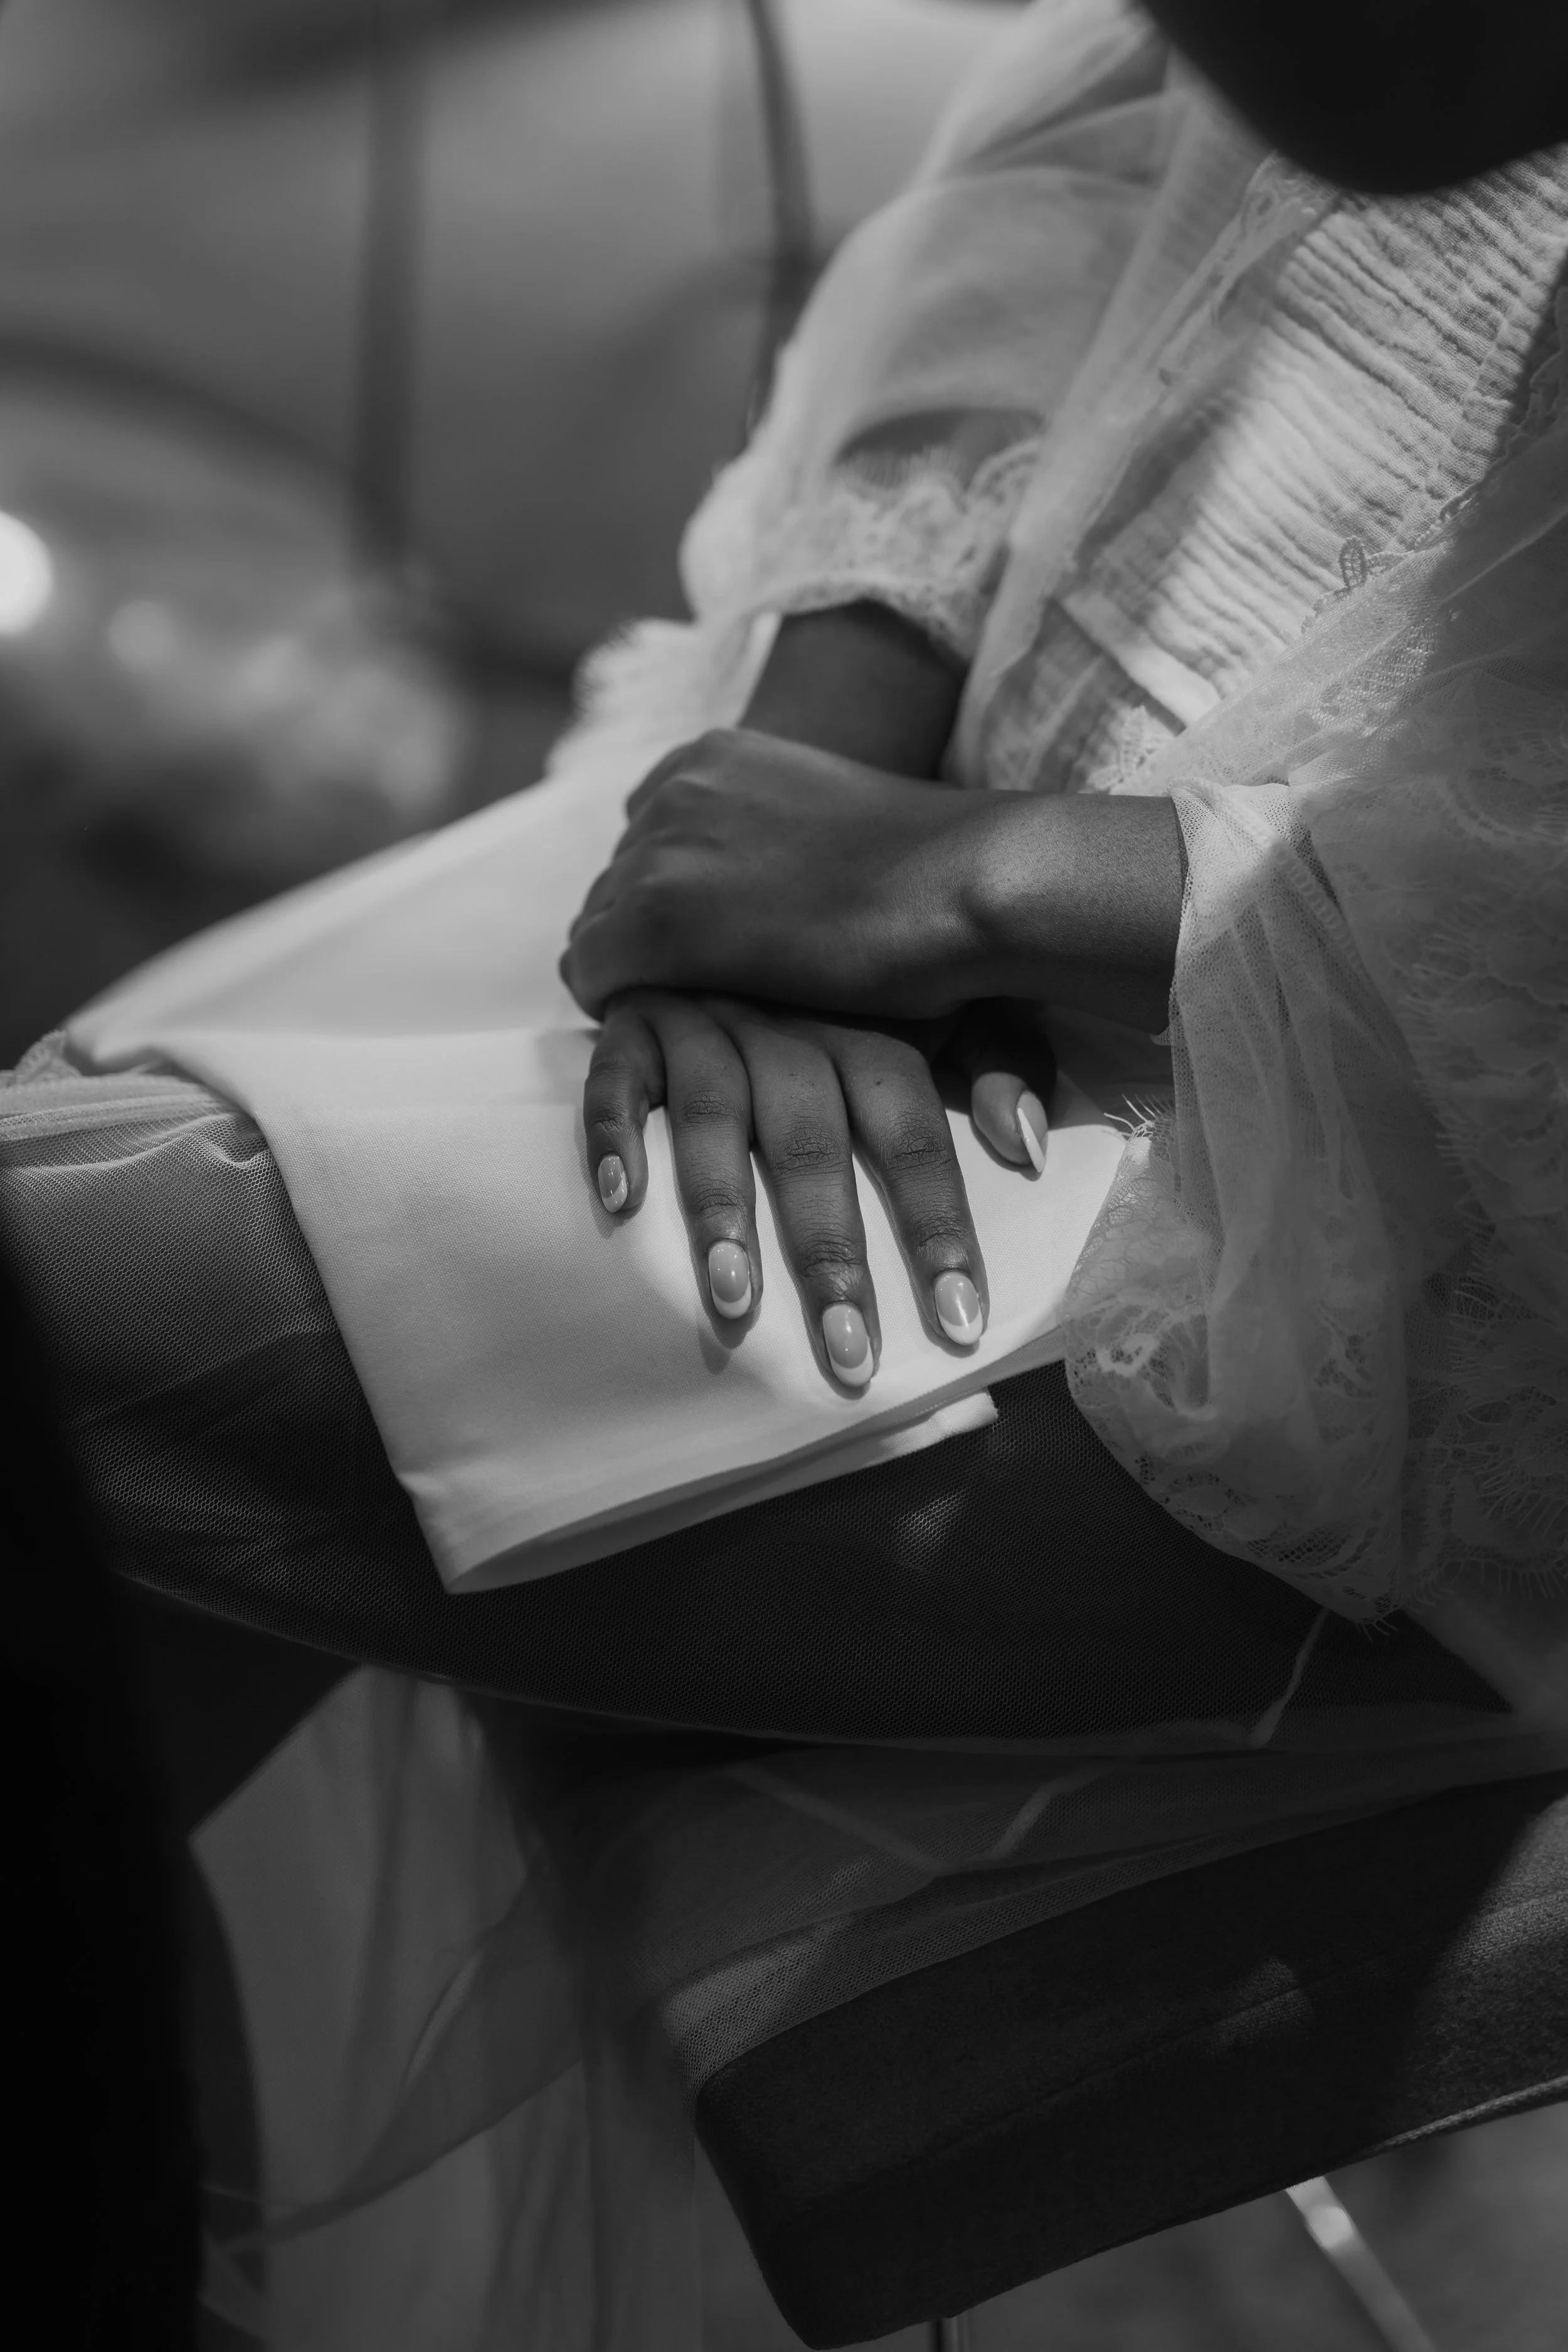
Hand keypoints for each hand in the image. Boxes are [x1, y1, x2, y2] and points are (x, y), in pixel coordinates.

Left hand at [562, 728, 999, 1022]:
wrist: (970, 883)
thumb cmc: (936, 878)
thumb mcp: (832, 831)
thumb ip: (769, 850)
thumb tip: (753, 903)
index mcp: (716, 754)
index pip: (645, 832)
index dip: (674, 896)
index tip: (713, 943)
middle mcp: (674, 789)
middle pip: (614, 880)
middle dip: (650, 936)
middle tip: (708, 991)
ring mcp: (659, 850)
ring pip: (597, 926)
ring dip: (640, 972)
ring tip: (700, 1015)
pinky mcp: (656, 920)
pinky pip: (590, 973)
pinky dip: (623, 1005)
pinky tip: (683, 1033)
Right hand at [583, 991, 1004, 1389]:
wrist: (735, 895)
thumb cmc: (848, 983)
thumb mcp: (939, 1005)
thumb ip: (995, 1062)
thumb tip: (1030, 1145)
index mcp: (867, 1026)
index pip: (911, 1126)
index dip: (935, 1220)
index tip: (958, 1320)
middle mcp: (786, 1022)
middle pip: (812, 1139)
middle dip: (830, 1250)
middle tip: (846, 1354)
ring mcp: (705, 1017)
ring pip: (714, 1113)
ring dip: (723, 1209)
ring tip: (734, 1303)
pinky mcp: (633, 1020)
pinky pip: (616, 1076)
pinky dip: (614, 1135)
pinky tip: (621, 1203)